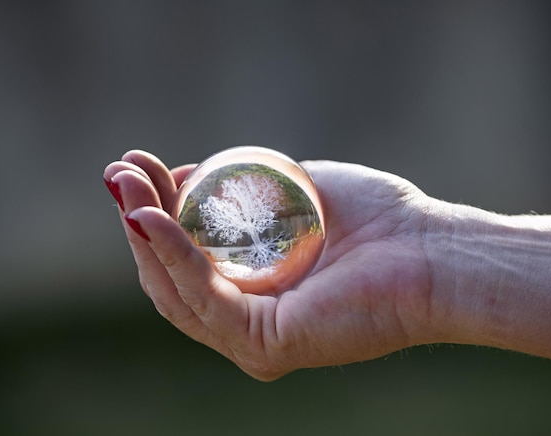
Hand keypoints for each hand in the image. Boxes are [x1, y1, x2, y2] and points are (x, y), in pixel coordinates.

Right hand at [104, 150, 435, 379]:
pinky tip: (151, 216)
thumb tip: (190, 176)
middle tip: (119, 171)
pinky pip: (204, 296)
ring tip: (125, 186)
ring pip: (176, 289)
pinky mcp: (266, 342)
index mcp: (256, 290)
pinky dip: (173, 254)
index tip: (139, 167)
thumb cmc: (378, 219)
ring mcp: (254, 337)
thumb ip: (243, 189)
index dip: (156, 213)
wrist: (432, 252)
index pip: (187, 259)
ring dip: (144, 234)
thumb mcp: (296, 190)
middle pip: (171, 276)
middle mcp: (249, 319)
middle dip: (139, 220)